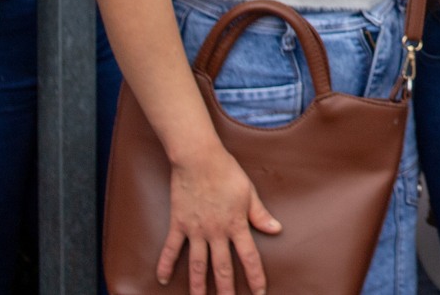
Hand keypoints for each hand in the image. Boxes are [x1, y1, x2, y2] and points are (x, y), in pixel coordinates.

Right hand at [161, 144, 282, 294]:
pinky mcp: (179, 224)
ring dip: (198, 286)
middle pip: (222, 267)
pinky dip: (166, 264)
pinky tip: (163, 279)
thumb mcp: (249, 192)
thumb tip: (277, 229)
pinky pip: (171, 249)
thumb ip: (260, 214)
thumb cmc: (227, 172)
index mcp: (236, 224)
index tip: (259, 293)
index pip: (249, 256)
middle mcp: (216, 231)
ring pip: (197, 264)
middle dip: (226, 290)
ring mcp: (196, 230)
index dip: (255, 276)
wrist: (199, 158)